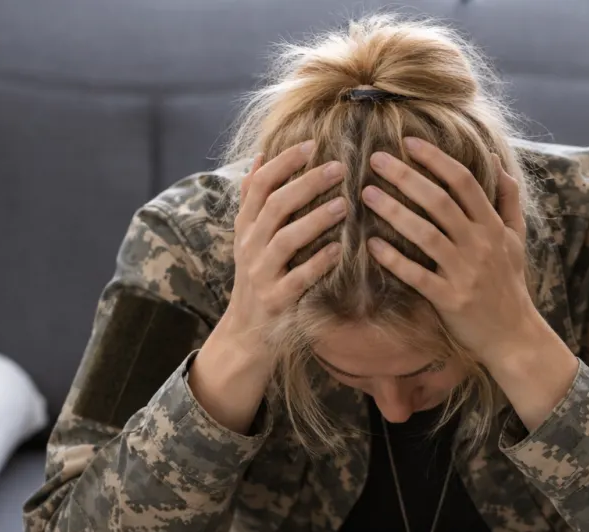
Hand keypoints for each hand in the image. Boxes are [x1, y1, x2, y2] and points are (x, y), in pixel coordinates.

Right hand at [222, 139, 346, 354]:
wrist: (245, 330)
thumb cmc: (256, 275)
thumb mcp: (248, 236)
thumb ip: (253, 198)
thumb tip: (260, 156)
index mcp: (246, 226)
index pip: (261, 185)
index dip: (284, 163)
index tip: (312, 144)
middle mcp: (250, 246)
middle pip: (275, 206)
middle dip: (307, 184)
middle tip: (339, 168)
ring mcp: (261, 274)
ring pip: (285, 240)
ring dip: (315, 220)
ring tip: (344, 205)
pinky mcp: (275, 300)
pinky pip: (297, 279)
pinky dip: (318, 263)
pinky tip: (339, 249)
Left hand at [360, 137, 540, 366]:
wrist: (513, 334)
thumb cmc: (509, 283)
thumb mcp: (516, 239)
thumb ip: (507, 200)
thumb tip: (496, 162)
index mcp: (492, 226)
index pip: (464, 182)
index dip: (436, 159)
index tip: (409, 142)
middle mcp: (479, 244)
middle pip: (439, 201)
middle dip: (406, 177)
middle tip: (376, 159)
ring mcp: (464, 272)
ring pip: (425, 234)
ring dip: (393, 212)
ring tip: (366, 194)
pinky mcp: (449, 298)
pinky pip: (417, 275)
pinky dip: (394, 260)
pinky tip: (371, 246)